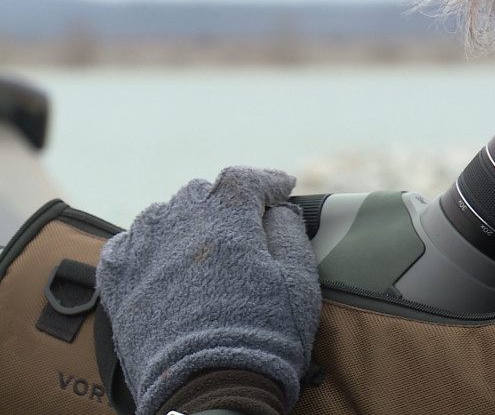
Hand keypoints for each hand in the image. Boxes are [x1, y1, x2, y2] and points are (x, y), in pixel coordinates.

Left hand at [96, 167, 320, 414]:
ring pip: (164, 212)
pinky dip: (148, 240)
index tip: (284, 187)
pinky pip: (127, 242)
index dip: (268, 180)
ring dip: (188, 217)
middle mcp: (179, 225)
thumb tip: (281, 210)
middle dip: (230, 200)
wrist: (209, 392)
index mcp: (227, 222)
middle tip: (249, 220)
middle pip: (203, 192)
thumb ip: (291, 233)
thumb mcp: (299, 282)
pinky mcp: (118, 281)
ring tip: (205, 238)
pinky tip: (162, 254)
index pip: (245, 179)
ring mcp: (143, 251)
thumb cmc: (264, 337)